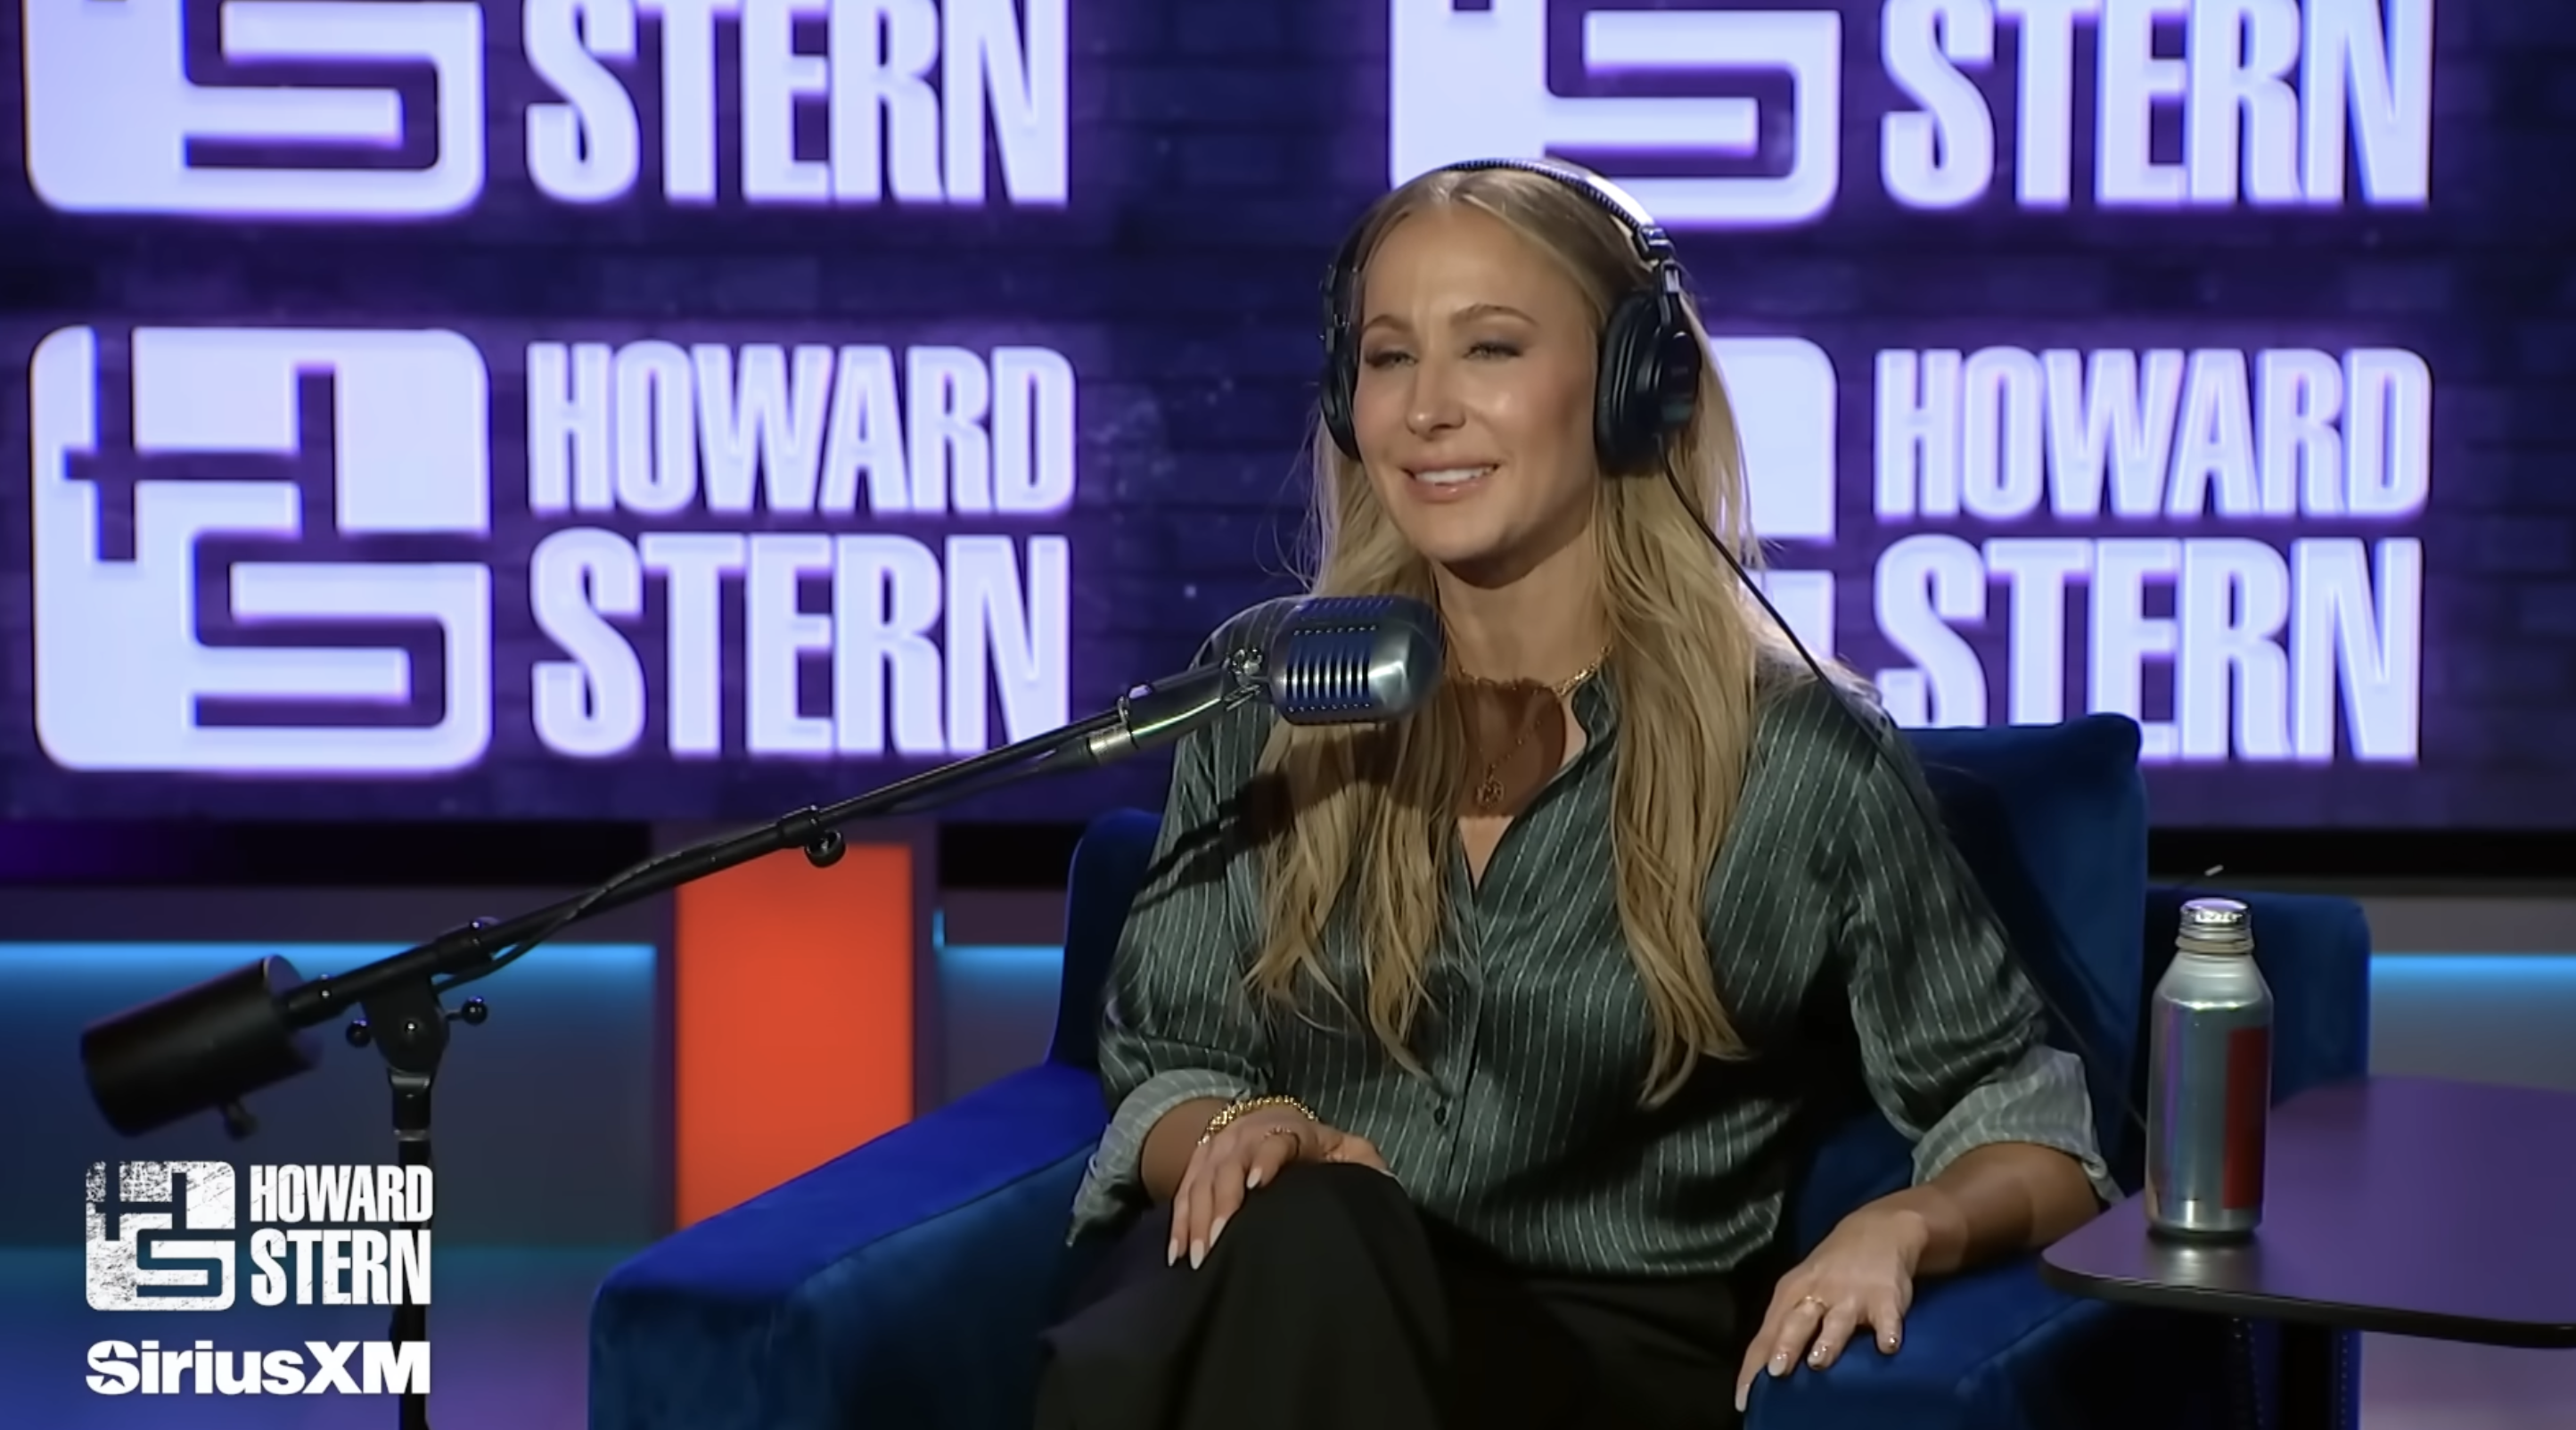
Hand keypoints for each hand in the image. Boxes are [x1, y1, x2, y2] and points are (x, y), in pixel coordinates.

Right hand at [1169, 1107, 1386, 1268]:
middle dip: (1222, 1202)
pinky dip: (1178, 1223)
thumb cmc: (1316, 1149)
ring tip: (1200, 1256)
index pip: (1275, 1140)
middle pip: (1229, 1164)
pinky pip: (1182, 1194)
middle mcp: (1247, 1133)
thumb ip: (1367, 1166)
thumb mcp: (1347, 1150)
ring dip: (1197, 1218)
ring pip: (1201, 1181)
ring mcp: (1217, 1148)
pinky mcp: (1196, 1164)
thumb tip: (1384, 1188)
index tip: (1258, 1186)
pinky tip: (1178, 1253)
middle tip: (1219, 1240)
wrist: (1269, 1119)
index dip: (1266, 1159)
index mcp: (1290, 1128)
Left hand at [1734, 1205, 1929, 1410]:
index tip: (1745, 1398)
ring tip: (1818, 1361)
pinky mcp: (1885, 1298)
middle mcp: (1817, 1294)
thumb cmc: (1830, 1272)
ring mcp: (1851, 1295)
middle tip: (1776, 1371)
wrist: (1877, 1231)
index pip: (1765, 1334)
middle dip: (1785, 1346)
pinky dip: (1887, 1332)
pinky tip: (1887, 1346)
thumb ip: (1784, 1327)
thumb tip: (1765, 1372)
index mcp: (1791, 1295)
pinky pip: (1887, 1318)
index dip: (1754, 1367)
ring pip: (1836, 1321)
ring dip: (1828, 1341)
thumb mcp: (1799, 1290)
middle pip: (1796, 1323)